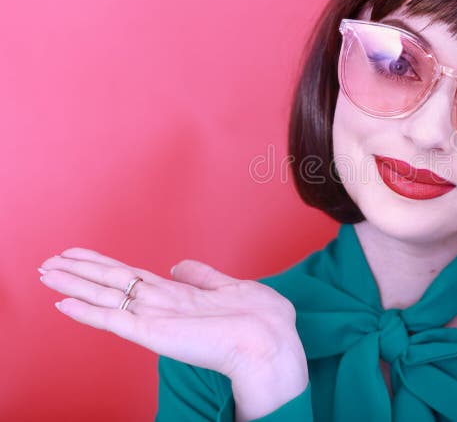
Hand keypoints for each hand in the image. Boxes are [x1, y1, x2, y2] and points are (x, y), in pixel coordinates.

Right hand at [38, 247, 308, 413]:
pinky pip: (114, 319)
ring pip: (106, 296)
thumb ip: (202, 276)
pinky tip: (64, 302)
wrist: (270, 342)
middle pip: (111, 283)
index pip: (132, 277)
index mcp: (178, 296)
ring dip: (75, 284)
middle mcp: (161, 306)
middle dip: (79, 272)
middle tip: (47, 261)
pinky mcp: (154, 333)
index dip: (103, 265)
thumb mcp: (231, 286)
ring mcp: (155, 319)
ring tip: (46, 273)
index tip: (79, 255)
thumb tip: (178, 265)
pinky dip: (88, 312)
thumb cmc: (260, 320)